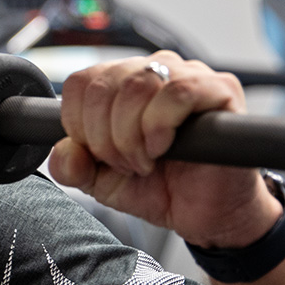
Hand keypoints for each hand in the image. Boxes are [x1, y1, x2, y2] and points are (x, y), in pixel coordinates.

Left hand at [47, 51, 281, 248]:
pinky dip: (159, 125)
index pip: (81, 82)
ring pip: (138, 84)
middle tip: (125, 165)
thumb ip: (73, 168)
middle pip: (104, 85)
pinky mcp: (221, 90)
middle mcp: (154, 71)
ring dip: (130, 134)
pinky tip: (163, 149)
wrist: (207, 213)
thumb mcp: (101, 182)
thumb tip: (64, 151)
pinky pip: (177, 92)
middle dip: (104, 137)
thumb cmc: (159, 188)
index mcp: (122, 83)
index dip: (78, 124)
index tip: (98, 156)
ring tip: (145, 161)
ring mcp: (189, 75)